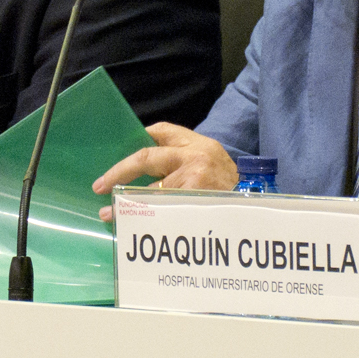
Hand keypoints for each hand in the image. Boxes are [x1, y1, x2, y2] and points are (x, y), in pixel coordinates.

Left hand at [89, 123, 239, 217]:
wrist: (257, 206)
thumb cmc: (229, 187)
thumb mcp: (212, 160)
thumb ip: (184, 157)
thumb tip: (145, 167)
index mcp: (198, 143)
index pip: (160, 132)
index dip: (136, 140)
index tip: (118, 153)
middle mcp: (195, 156)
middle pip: (146, 158)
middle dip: (120, 171)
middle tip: (101, 185)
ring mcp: (194, 180)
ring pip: (150, 190)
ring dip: (127, 202)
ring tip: (110, 213)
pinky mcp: (194, 202)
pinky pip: (161, 210)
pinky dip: (143, 217)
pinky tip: (131, 225)